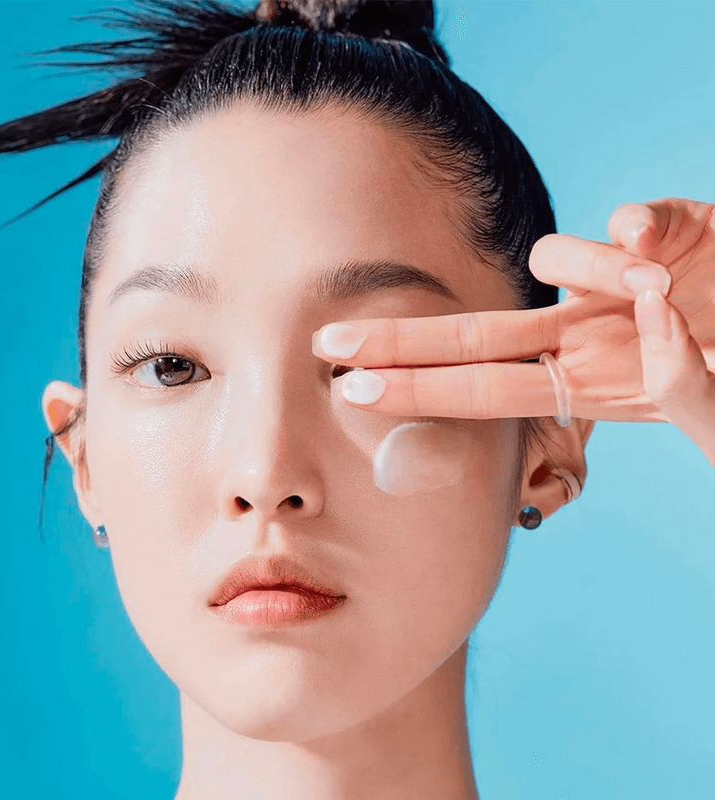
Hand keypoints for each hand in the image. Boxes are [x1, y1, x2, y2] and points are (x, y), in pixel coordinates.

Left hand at [311, 198, 714, 465]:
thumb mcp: (704, 401)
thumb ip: (685, 389)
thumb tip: (657, 319)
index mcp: (578, 379)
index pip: (480, 387)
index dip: (417, 387)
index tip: (352, 387)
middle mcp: (577, 330)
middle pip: (472, 334)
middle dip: (400, 340)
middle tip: (328, 341)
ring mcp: (608, 283)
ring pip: (554, 257)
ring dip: (600, 271)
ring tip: (666, 287)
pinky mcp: (657, 234)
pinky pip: (628, 223)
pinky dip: (641, 232)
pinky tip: (668, 252)